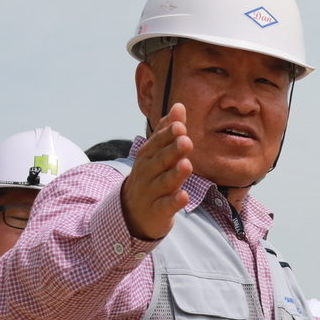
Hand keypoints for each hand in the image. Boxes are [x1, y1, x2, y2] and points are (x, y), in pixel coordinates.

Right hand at [121, 103, 192, 240]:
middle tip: (186, 140)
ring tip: (187, 165)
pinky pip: (166, 206)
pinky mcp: (157, 212)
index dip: (168, 135)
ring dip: (175, 174)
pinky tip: (184, 196)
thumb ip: (167, 131)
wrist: (132, 213)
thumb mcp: (157, 154)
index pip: (158, 143)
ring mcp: (151, 193)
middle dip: (172, 150)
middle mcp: (147, 172)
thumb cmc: (151, 177)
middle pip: (161, 160)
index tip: (180, 125)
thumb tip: (179, 106)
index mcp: (148, 156)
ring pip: (164, 182)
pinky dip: (174, 202)